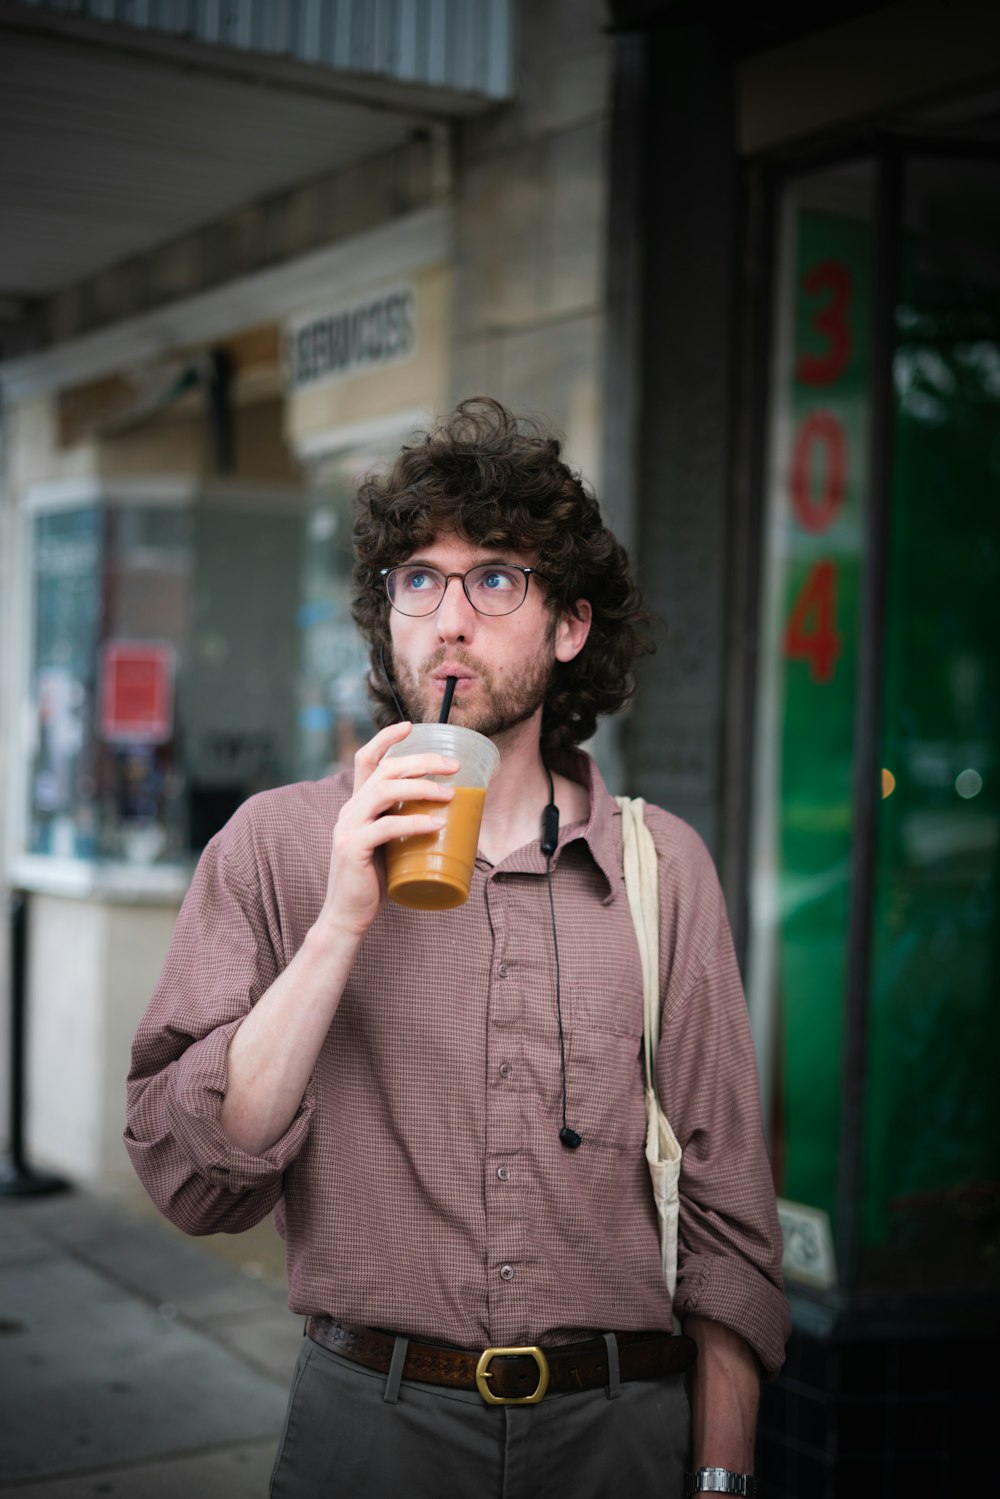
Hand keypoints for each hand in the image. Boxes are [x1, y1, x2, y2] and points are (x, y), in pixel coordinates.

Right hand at [321, 721, 457, 937]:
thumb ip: (403, 822)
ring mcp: (349, 827)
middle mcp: (350, 809)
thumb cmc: (374, 879)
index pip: (365, 759)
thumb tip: (446, 811)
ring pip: (385, 791)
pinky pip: (386, 827)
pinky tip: (437, 825)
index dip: (385, 738)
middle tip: (453, 766)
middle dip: (421, 761)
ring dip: (422, 788)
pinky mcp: (352, 848)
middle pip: (385, 770)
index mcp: (357, 804)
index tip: (410, 725)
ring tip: (450, 794)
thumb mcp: (388, 842)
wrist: (348, 914)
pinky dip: (415, 823)